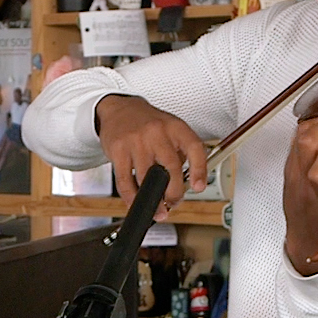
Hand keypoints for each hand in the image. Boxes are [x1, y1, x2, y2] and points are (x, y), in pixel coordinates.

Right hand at [93, 95, 207, 218]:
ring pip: (146, 179)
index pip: (194, 148)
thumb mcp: (171, 131)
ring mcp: (136, 141)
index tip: (198, 188)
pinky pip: (125, 182)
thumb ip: (180, 154)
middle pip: (171, 168)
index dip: (200, 170)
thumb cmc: (148, 125)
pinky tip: (136, 202)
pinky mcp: (118, 150)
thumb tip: (184, 186)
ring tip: (156, 208)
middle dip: (173, 193)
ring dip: (152, 200)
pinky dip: (131, 198)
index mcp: (176, 128)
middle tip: (173, 202)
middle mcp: (157, 132)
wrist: (119, 109)